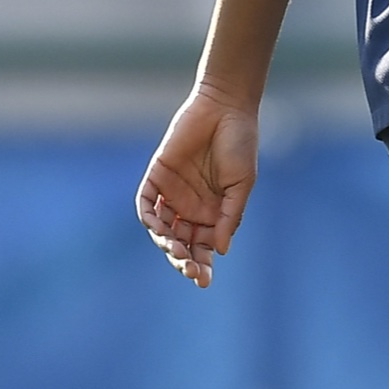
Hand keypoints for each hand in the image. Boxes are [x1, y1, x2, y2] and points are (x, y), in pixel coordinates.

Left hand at [136, 86, 259, 288]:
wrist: (225, 108)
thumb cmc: (240, 145)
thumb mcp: (242, 185)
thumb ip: (230, 217)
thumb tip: (219, 250)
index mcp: (213, 213)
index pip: (203, 247)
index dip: (202, 265)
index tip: (203, 280)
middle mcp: (191, 207)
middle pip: (182, 243)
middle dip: (184, 259)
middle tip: (188, 269)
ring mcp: (172, 193)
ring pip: (162, 228)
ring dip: (166, 243)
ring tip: (175, 250)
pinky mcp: (157, 176)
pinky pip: (147, 203)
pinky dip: (149, 218)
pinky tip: (158, 229)